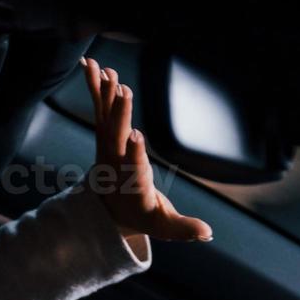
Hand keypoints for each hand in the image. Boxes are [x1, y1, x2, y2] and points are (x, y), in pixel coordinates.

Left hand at [81, 55, 212, 242]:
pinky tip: (92, 64)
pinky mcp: (105, 134)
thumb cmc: (142, 216)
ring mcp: (107, 147)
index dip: (134, 153)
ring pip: (105, 118)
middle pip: (116, 138)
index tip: (135, 136)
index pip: (134, 168)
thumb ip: (184, 228)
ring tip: (107, 71)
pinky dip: (96, 87)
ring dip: (105, 94)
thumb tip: (208, 234)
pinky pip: (99, 108)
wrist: (108, 209)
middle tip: (122, 90)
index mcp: (132, 185)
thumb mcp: (163, 226)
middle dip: (120, 114)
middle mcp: (116, 164)